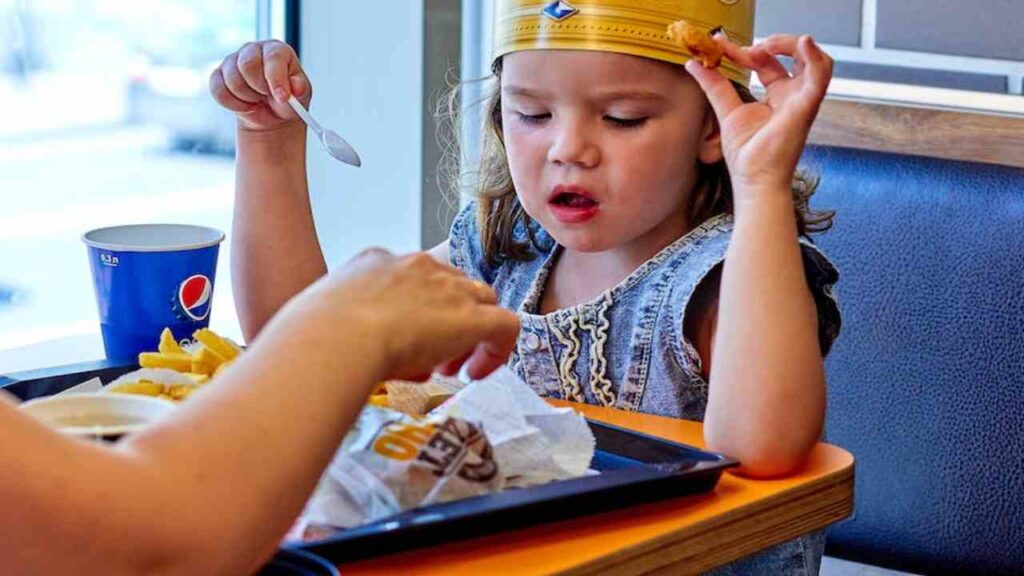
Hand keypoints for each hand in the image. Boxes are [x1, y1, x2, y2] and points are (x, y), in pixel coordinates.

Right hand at [209, 40, 310, 132]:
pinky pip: (218, 90)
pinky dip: (233, 104)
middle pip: (248, 64)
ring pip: (232, 79)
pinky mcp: (219, 75)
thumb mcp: (300, 96)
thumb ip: (299, 89)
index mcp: (276, 50)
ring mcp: (233, 61)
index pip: (273, 57)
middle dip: (259, 88)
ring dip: (247, 98)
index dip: (277, 79)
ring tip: (258, 100)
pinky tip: (245, 105)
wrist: (271, 115)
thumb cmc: (286, 100)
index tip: (283, 97)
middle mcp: (254, 50)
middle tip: (267, 96)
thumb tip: (296, 87)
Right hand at [287, 249, 519, 382]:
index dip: (413, 312)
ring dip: (471, 334)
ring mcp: (447, 289)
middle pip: (451, 285)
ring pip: (481, 301)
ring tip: (453, 369)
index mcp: (375, 262)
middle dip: (445, 320)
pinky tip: (476, 374)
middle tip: (430, 360)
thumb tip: (318, 354)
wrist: (334, 338)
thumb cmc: (310, 339)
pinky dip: (498, 349)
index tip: (401, 343)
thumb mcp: (314, 323)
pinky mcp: (472, 318)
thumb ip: (328, 330)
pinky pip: (506, 326)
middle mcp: (416, 267)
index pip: (410, 278)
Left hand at [686, 34, 833, 197]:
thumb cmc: (748, 157)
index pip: (767, 62)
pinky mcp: (807, 106)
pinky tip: (802, 43)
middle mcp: (793, 96)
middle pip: (792, 56)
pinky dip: (815, 55)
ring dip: (790, 44)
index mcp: (777, 97)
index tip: (721, 47)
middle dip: (771, 44)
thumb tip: (695, 64)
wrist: (754, 182)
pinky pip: (822, 74)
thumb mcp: (726, 111)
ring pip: (813, 58)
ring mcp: (802, 101)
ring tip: (763, 47)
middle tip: (745, 50)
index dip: (746, 51)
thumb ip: (714, 86)